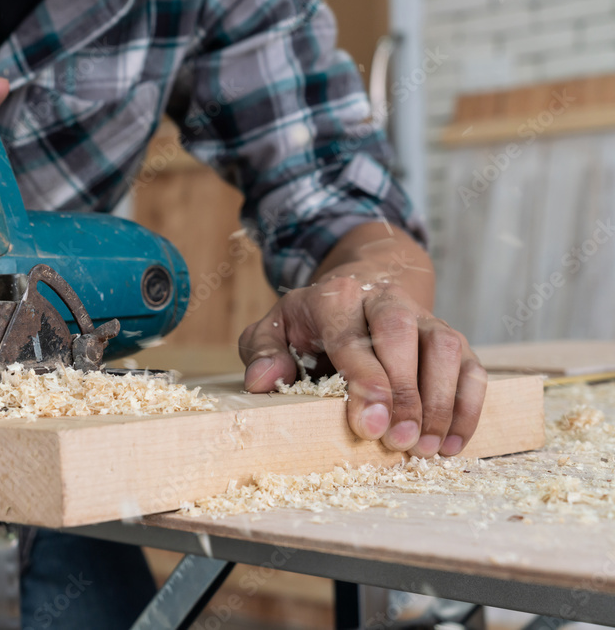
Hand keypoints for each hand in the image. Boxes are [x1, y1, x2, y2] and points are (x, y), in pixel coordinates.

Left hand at [239, 275, 487, 457]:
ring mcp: (424, 317)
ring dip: (441, 402)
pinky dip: (467, 406)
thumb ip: (261, 351)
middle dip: (406, 392)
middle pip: (403, 334)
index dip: (366, 383)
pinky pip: (471, 365)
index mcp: (336, 298)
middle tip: (401, 442)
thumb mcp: (274, 327)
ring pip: (445, 346)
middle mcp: (384, 300)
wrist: (360, 282)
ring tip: (427, 449)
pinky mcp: (451, 337)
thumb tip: (262, 381)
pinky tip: (451, 444)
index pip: (353, 338)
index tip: (370, 426)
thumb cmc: (312, 319)